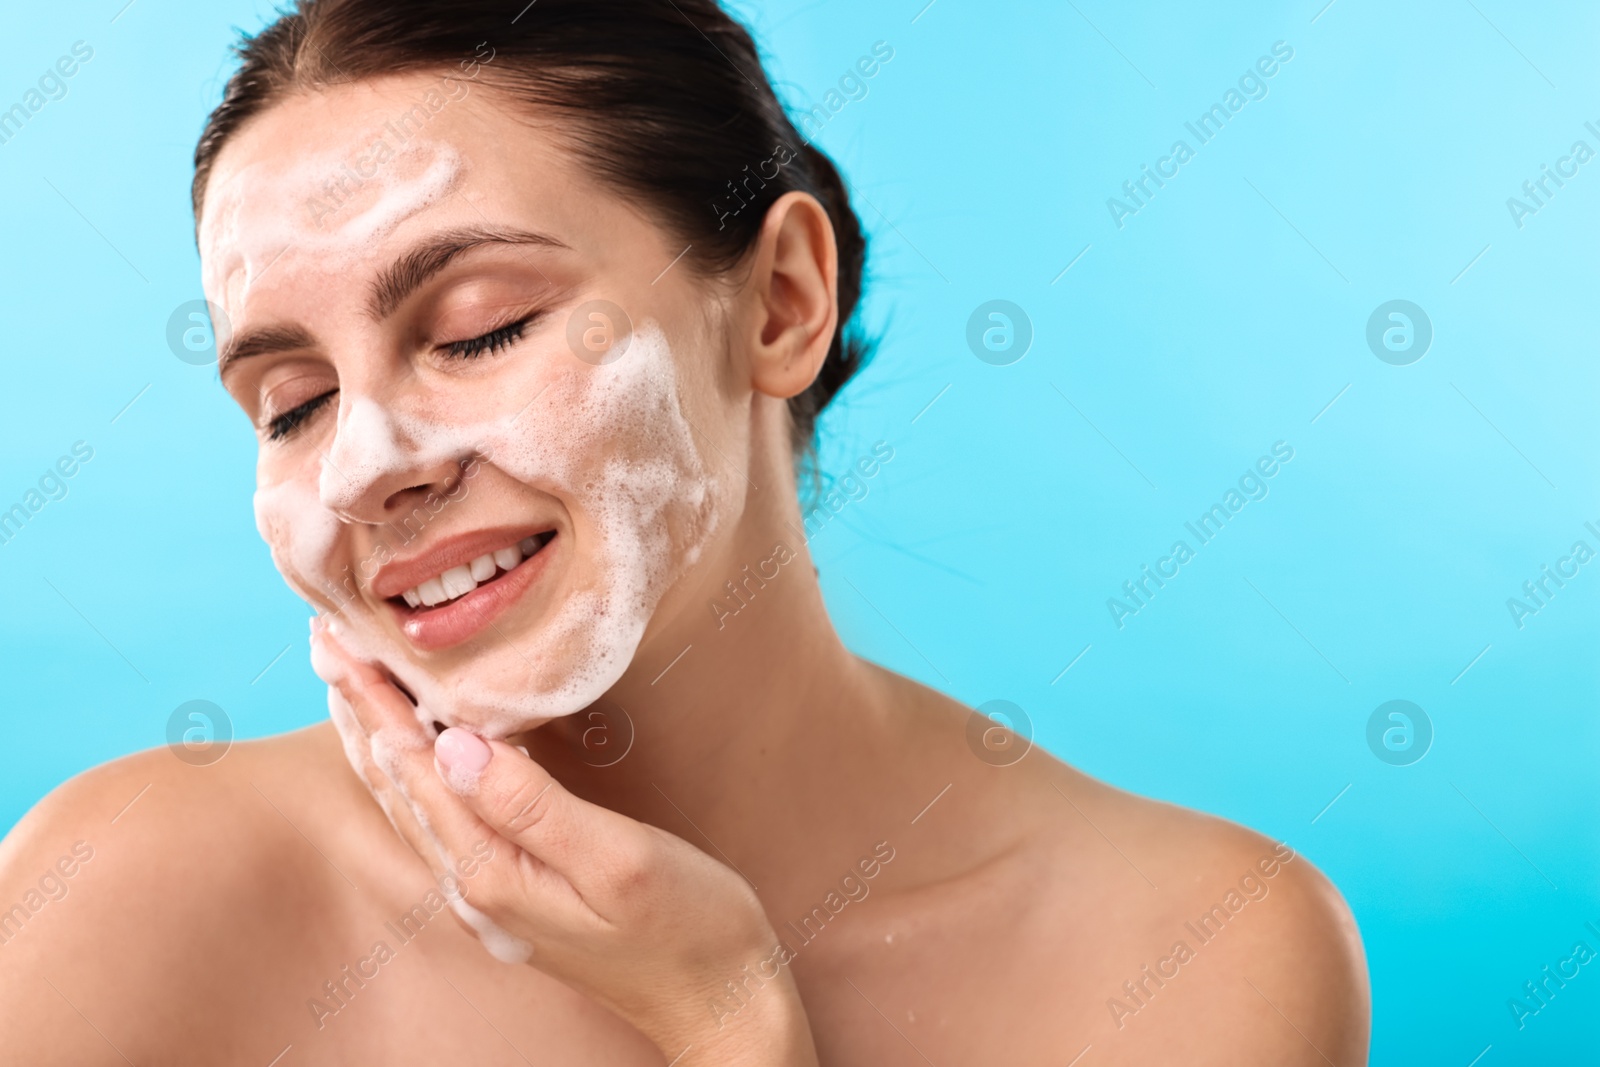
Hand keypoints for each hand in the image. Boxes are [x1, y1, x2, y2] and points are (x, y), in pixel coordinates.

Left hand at [310, 618, 817, 1064]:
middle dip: (360, 711)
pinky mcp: (518, 892)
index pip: (415, 769)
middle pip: (397, 785)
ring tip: (349, 686)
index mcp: (493, 873)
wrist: (720, 1002)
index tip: (338, 641)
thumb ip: (532, 806)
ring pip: (412, 805)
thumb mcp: (618, 860)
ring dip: (377, 740)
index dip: (375, 701)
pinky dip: (414, 773)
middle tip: (323, 643)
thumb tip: (451, 746)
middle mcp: (478, 888)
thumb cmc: (688, 929)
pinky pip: (443, 821)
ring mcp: (495, 895)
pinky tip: (417, 753)